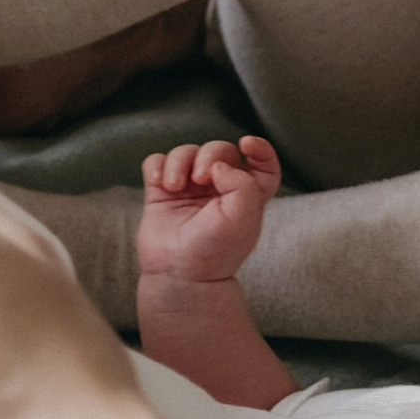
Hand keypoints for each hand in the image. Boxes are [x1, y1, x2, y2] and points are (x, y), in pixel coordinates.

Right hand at [137, 136, 281, 286]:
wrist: (179, 274)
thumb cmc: (215, 250)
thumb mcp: (243, 217)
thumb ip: (242, 182)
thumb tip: (218, 165)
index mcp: (246, 196)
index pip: (262, 164)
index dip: (260, 148)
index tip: (247, 144)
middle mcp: (219, 189)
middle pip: (219, 150)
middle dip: (210, 155)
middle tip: (202, 177)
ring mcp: (188, 189)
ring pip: (186, 152)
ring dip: (179, 161)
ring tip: (175, 186)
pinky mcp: (162, 193)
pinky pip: (157, 161)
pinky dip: (158, 166)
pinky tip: (161, 183)